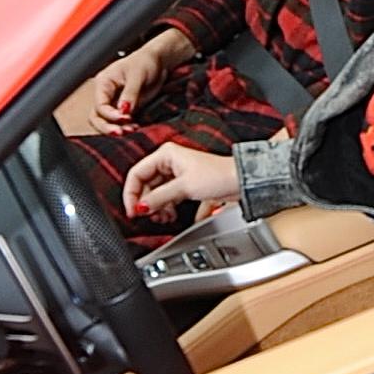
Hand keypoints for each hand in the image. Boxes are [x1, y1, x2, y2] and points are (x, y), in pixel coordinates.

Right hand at [86, 27, 189, 132]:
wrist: (159, 62)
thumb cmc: (145, 62)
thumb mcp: (137, 76)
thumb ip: (129, 94)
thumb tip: (123, 110)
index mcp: (104, 83)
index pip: (99, 105)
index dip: (110, 115)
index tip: (124, 118)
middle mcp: (107, 94)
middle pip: (98, 117)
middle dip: (107, 127)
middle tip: (121, 133)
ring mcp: (116, 103)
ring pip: (108, 122)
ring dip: (118, 129)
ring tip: (131, 130)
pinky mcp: (127, 109)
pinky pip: (122, 123)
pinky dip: (127, 127)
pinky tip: (136, 128)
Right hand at [123, 144, 238, 220]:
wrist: (242, 181)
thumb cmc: (219, 175)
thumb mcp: (184, 188)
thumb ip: (159, 198)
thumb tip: (141, 207)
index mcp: (165, 155)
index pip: (136, 174)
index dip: (131, 194)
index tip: (132, 210)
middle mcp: (169, 162)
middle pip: (146, 185)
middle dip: (147, 203)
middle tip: (149, 217)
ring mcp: (178, 174)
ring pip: (157, 193)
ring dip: (158, 208)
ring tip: (163, 218)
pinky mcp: (186, 185)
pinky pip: (169, 198)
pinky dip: (168, 208)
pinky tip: (172, 216)